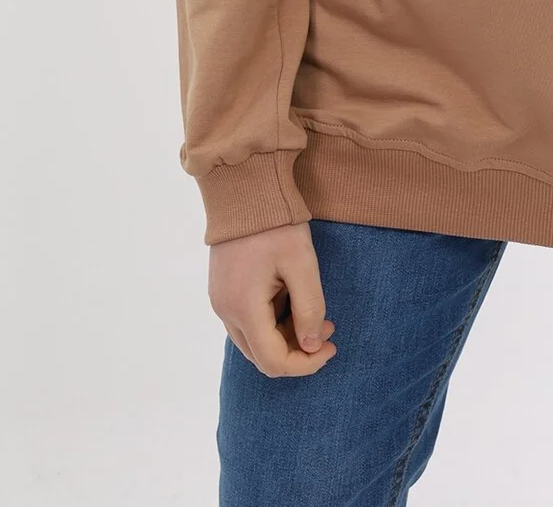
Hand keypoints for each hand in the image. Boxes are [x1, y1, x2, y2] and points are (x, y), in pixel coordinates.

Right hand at [208, 222, 337, 377]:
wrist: (245, 188)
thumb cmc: (276, 224)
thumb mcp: (302, 264)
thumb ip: (309, 308)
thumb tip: (312, 346)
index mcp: (243, 307)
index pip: (273, 361)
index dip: (306, 364)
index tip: (331, 346)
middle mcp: (225, 310)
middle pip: (262, 356)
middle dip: (298, 350)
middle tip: (327, 328)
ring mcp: (221, 300)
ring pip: (254, 340)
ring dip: (286, 336)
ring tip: (315, 313)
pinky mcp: (223, 289)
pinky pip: (247, 321)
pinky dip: (272, 322)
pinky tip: (293, 300)